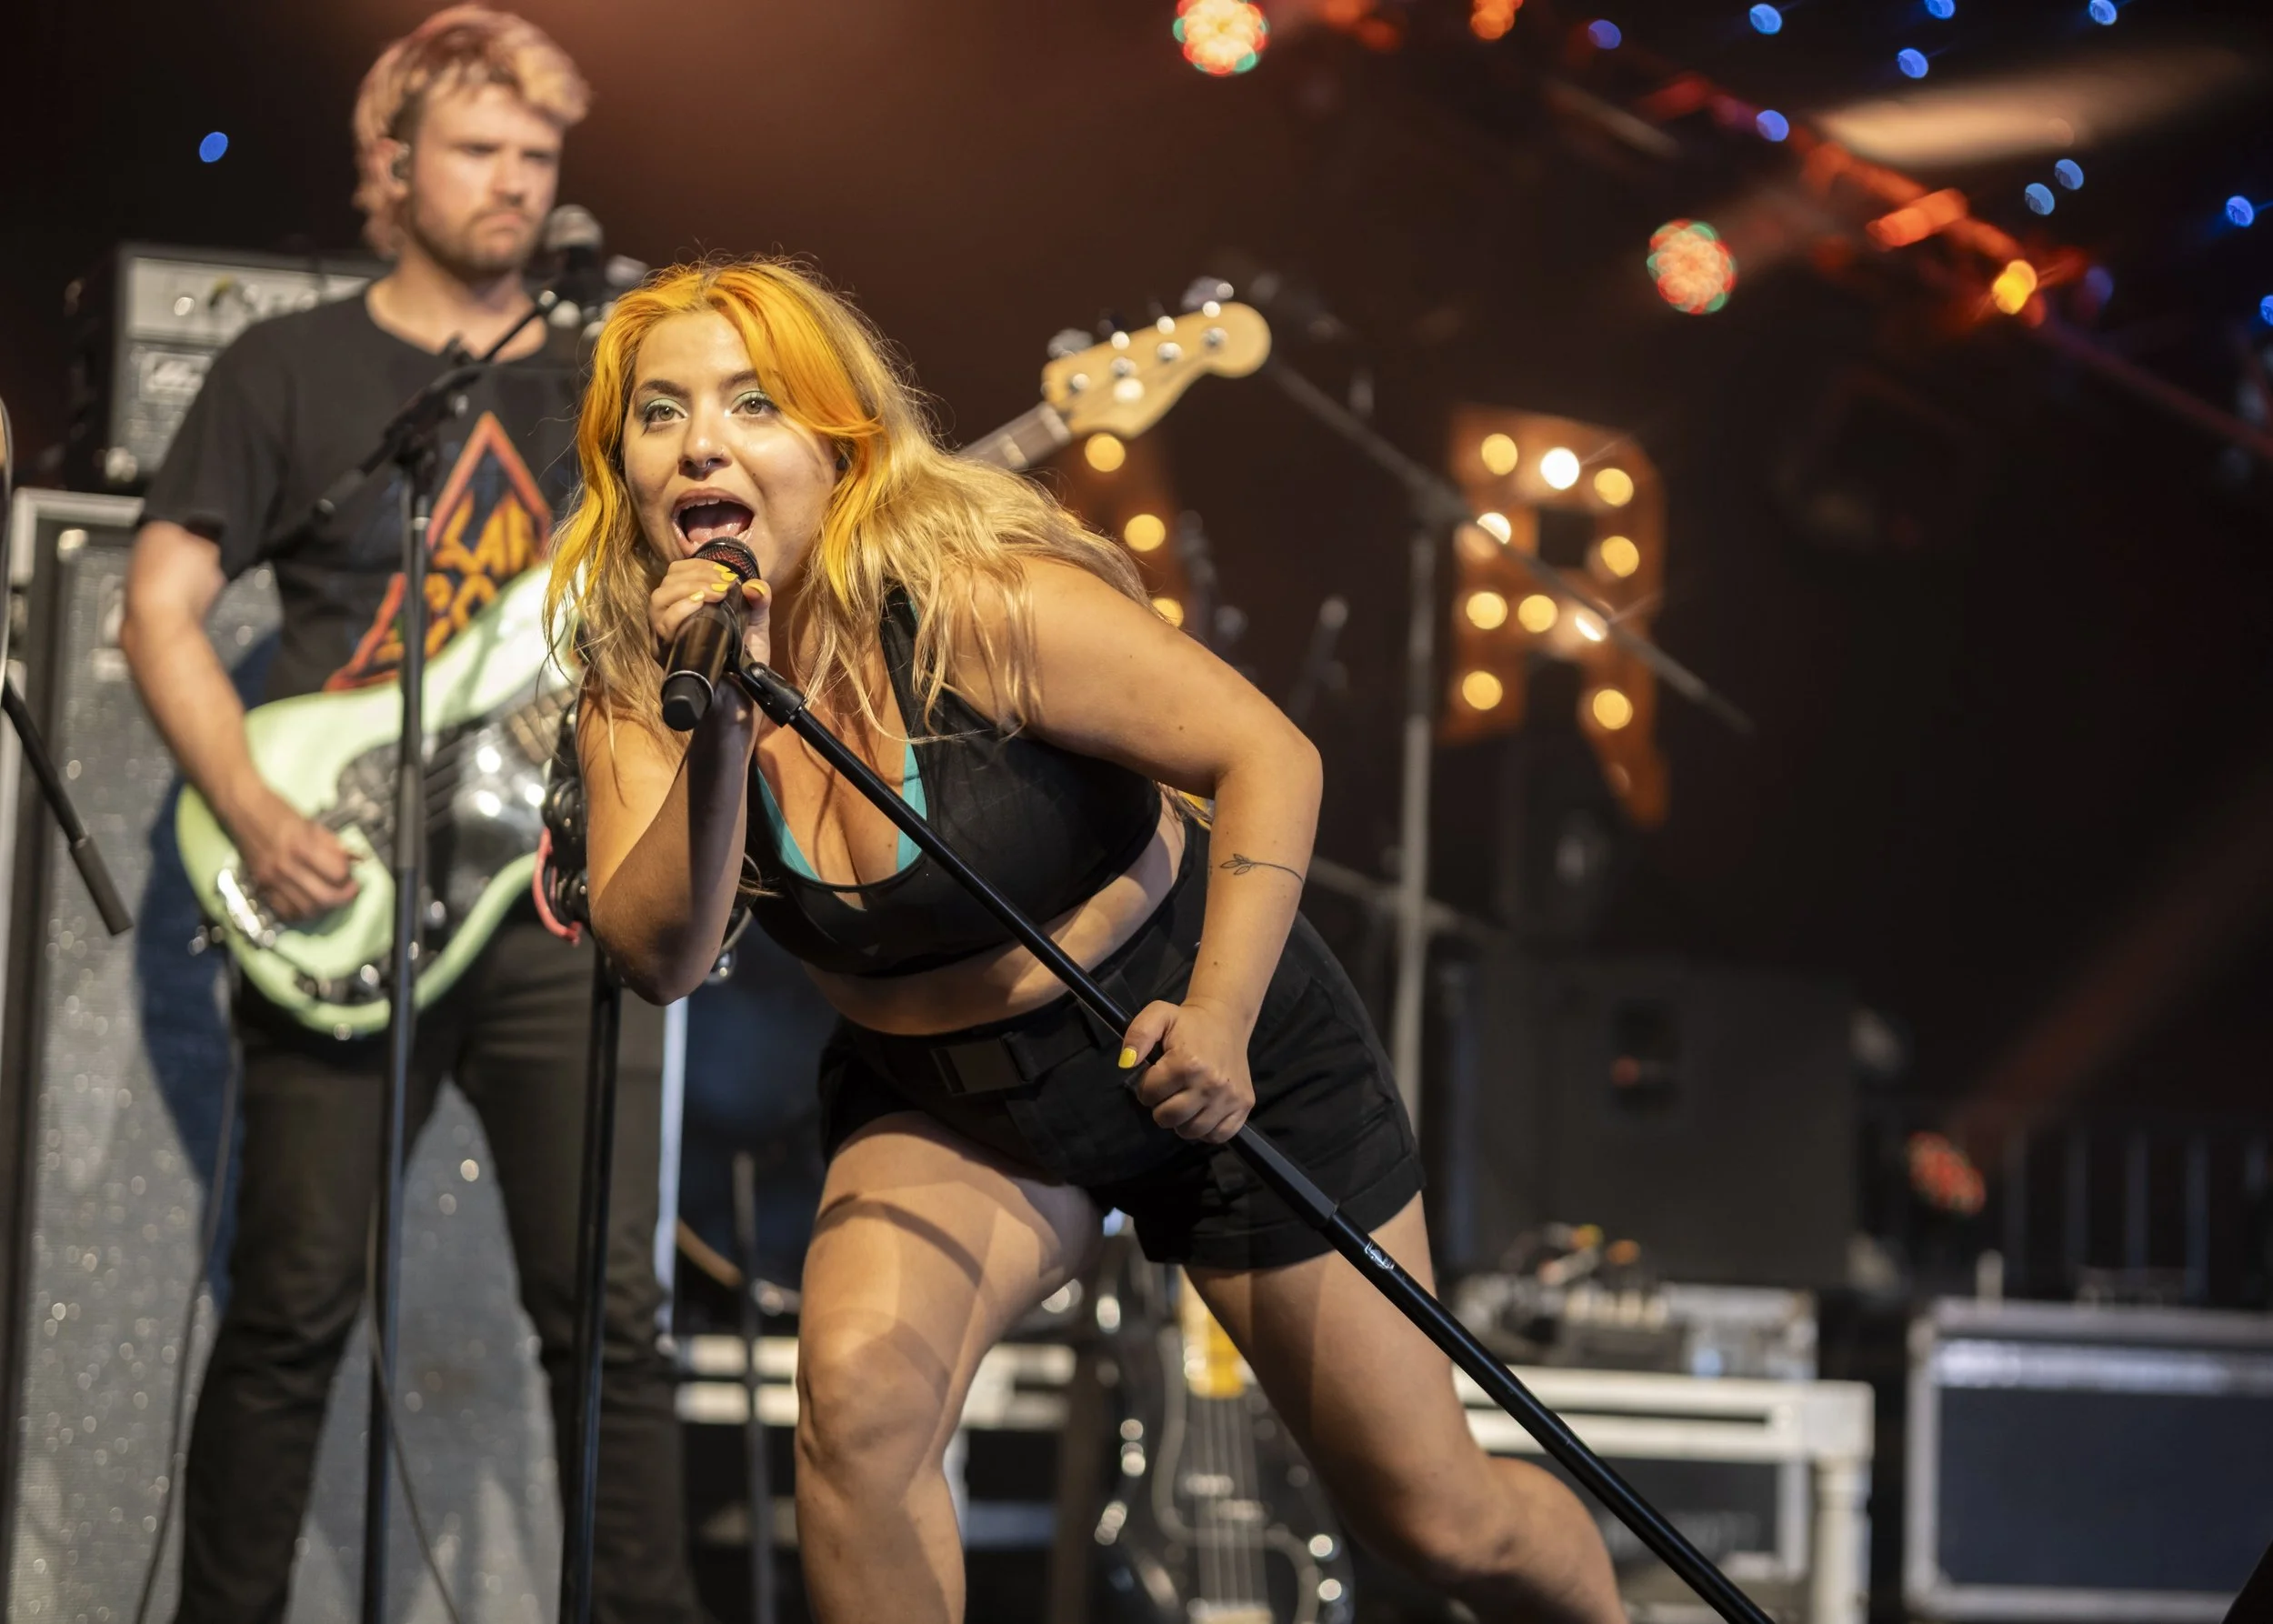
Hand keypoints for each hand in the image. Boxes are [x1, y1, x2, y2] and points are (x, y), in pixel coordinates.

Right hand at [236, 789, 359, 922]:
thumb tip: (358, 860)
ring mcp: (271, 878)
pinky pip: (285, 911)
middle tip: (350, 889)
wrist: (241, 808)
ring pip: (307, 910)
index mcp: (301, 845)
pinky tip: (308, 900)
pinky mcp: (260, 885)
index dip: (348, 875)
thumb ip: (333, 844)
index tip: (351, 872)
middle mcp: (285, 866)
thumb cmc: (278, 810)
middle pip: (325, 898)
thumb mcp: (311, 823)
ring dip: (324, 907)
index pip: (337, 874)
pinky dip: (301, 911)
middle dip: (344, 897)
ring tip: (330, 894)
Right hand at [647, 556, 771, 671]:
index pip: (675, 575)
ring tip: (714, 593)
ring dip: (686, 590)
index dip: (697, 566)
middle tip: (723, 584)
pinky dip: (678, 611)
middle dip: (695, 577)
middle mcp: (668, 622)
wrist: (741, 698)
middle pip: (665, 585)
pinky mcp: (666, 656)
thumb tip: (754, 585)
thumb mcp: (755, 624)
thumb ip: (759, 601)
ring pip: (657, 602)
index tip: (724, 572)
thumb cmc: (744, 660)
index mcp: (684, 607)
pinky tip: (697, 605)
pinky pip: (662, 627)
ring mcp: (663, 639)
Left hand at [1118, 997, 1255, 1143]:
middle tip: (1169, 1090)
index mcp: (1187, 1063)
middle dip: (1161, 1106)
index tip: (1156, 1075)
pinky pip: (1218, 1135)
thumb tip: (1127, 1063)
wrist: (1226, 1020)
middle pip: (1168, 1118)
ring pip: (1191, 1131)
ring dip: (1182, 1120)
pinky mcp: (1245, 1105)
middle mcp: (1211, 1083)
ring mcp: (1230, 1097)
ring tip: (1185, 1100)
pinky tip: (1203, 1110)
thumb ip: (1138, 1034)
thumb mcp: (1158, 1016)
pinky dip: (1207, 1129)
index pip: (1149, 1095)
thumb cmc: (1188, 1023)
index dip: (1146, 1086)